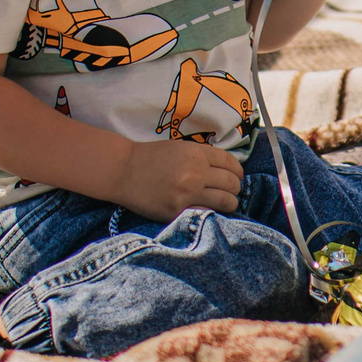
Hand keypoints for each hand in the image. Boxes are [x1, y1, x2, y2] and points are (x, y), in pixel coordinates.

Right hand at [113, 137, 243, 221]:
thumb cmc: (151, 157)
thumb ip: (202, 157)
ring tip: (227, 204)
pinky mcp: (178, 210)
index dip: (238, 172)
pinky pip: (206, 213)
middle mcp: (196, 172)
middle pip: (232, 183)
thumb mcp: (180, 148)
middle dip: (236, 188)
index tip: (237, 177)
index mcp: (197, 154)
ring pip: (226, 201)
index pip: (231, 163)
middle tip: (232, 192)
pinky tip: (210, 212)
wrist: (123, 170)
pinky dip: (212, 213)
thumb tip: (226, 169)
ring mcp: (188, 192)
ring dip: (230, 203)